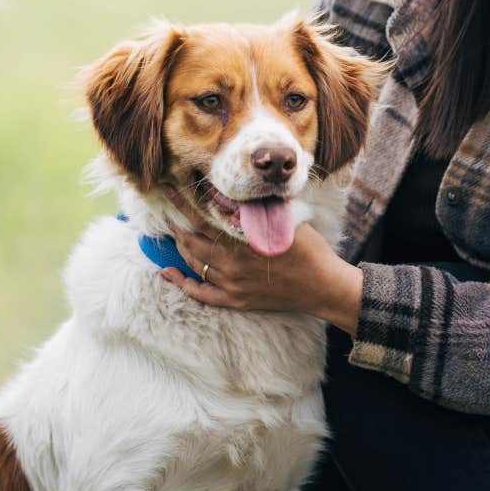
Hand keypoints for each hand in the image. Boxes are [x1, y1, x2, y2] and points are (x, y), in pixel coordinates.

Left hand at [158, 186, 362, 334]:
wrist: (323, 286)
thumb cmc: (309, 249)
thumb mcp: (286, 221)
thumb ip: (259, 209)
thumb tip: (235, 192)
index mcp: (245, 241)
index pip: (203, 218)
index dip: (183, 203)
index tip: (168, 189)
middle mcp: (234, 264)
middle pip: (192, 241)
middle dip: (176, 223)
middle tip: (166, 208)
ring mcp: (233, 285)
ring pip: (195, 263)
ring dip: (180, 246)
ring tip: (173, 231)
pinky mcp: (236, 300)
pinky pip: (202, 294)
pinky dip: (183, 283)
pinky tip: (168, 273)